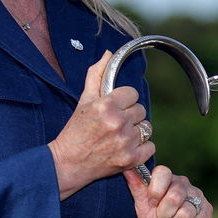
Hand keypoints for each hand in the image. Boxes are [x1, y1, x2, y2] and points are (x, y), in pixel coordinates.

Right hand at [48, 52, 154, 198]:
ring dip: (136, 132)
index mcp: (106, 105)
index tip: (116, 107)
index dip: (125, 100)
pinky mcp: (130, 159)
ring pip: (146, 128)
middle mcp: (117, 122)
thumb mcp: (84, 101)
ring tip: (120, 136)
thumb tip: (108, 54)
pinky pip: (150, 146)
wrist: (68, 163)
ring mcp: (125, 142)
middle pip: (141, 110)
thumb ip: (96, 75)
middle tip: (115, 124)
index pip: (133, 93)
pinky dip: (142, 148)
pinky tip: (126, 148)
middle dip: (130, 116)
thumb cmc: (75, 131)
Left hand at [126, 164, 211, 217]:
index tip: (152, 203)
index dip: (155, 190)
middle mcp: (184, 185)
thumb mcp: (141, 209)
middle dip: (164, 214)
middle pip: (174, 196)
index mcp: (167, 180)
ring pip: (185, 212)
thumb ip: (136, 188)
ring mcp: (198, 197)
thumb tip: (127, 169)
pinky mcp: (207, 212)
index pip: (163, 172)